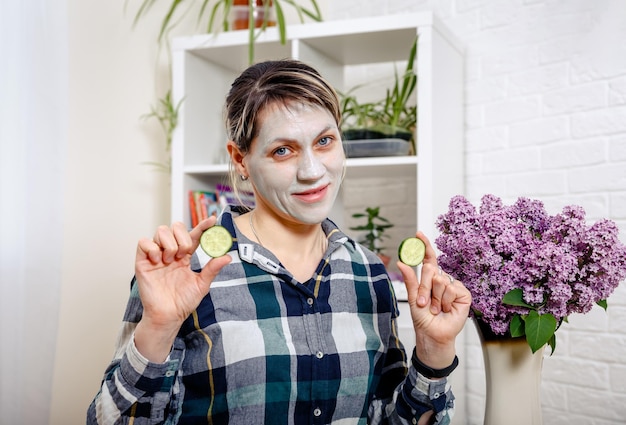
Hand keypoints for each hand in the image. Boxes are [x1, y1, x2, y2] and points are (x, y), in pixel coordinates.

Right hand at [134, 216, 230, 361]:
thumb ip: (212, 269)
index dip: (203, 226)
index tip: (212, 220)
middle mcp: (171, 252)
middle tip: (184, 254)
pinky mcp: (143, 261)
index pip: (194, 235)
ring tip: (171, 260)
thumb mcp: (202, 284)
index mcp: (185, 256)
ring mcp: (156, 255)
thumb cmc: (183, 302)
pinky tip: (158, 261)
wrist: (168, 316)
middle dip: (183, 237)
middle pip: (175, 227)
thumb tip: (227, 256)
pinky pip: (144, 242)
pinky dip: (152, 248)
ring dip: (169, 243)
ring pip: (161, 230)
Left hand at [397, 231, 471, 368]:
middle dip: (424, 288)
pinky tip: (446, 309)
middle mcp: (442, 279)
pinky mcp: (463, 294)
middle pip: (431, 270)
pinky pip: (451, 289)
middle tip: (423, 303)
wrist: (433, 333)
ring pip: (440, 280)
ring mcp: (453, 285)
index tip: (418, 234)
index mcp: (429, 278)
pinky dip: (445, 301)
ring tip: (435, 308)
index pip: (429, 258)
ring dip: (434, 298)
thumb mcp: (412, 298)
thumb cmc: (423, 318)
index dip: (424, 245)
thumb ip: (410, 280)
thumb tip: (401, 262)